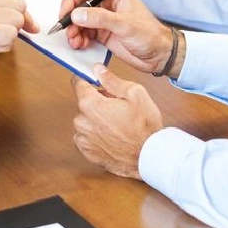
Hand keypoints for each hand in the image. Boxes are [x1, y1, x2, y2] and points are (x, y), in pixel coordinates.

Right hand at [59, 0, 173, 75]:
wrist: (159, 55)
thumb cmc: (150, 35)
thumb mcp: (124, 25)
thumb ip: (99, 18)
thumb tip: (77, 14)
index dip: (71, 2)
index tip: (64, 15)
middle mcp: (107, 3)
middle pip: (79, 7)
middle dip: (70, 20)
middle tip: (68, 33)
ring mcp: (104, 19)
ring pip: (79, 22)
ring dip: (74, 32)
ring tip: (74, 42)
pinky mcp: (102, 33)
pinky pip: (84, 34)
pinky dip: (79, 39)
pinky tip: (80, 45)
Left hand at [71, 65, 162, 179]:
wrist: (149, 157)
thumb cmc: (144, 127)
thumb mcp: (135, 94)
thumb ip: (112, 80)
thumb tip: (98, 70)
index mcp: (90, 104)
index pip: (78, 83)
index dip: (87, 80)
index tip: (94, 81)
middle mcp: (82, 122)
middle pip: (84, 103)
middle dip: (98, 102)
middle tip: (117, 107)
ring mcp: (83, 139)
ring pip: (86, 121)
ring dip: (97, 120)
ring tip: (117, 124)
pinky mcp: (87, 152)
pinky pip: (87, 137)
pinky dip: (96, 135)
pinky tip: (112, 137)